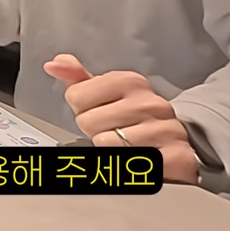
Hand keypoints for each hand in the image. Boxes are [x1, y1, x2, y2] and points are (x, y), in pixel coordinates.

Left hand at [44, 53, 197, 184]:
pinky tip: (140, 160)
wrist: (174, 147)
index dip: (83, 109)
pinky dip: (127, 166)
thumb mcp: (105, 94)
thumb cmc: (132, 120)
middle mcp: (151, 102)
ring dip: (111, 150)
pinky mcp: (176, 158)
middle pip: (87, 121)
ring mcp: (166, 129)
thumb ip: (78, 78)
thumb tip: (53, 64)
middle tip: (116, 132)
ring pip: (104, 143)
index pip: (76, 96)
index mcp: (131, 81)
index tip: (101, 112)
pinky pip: (126, 163)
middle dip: (95, 131)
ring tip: (128, 146)